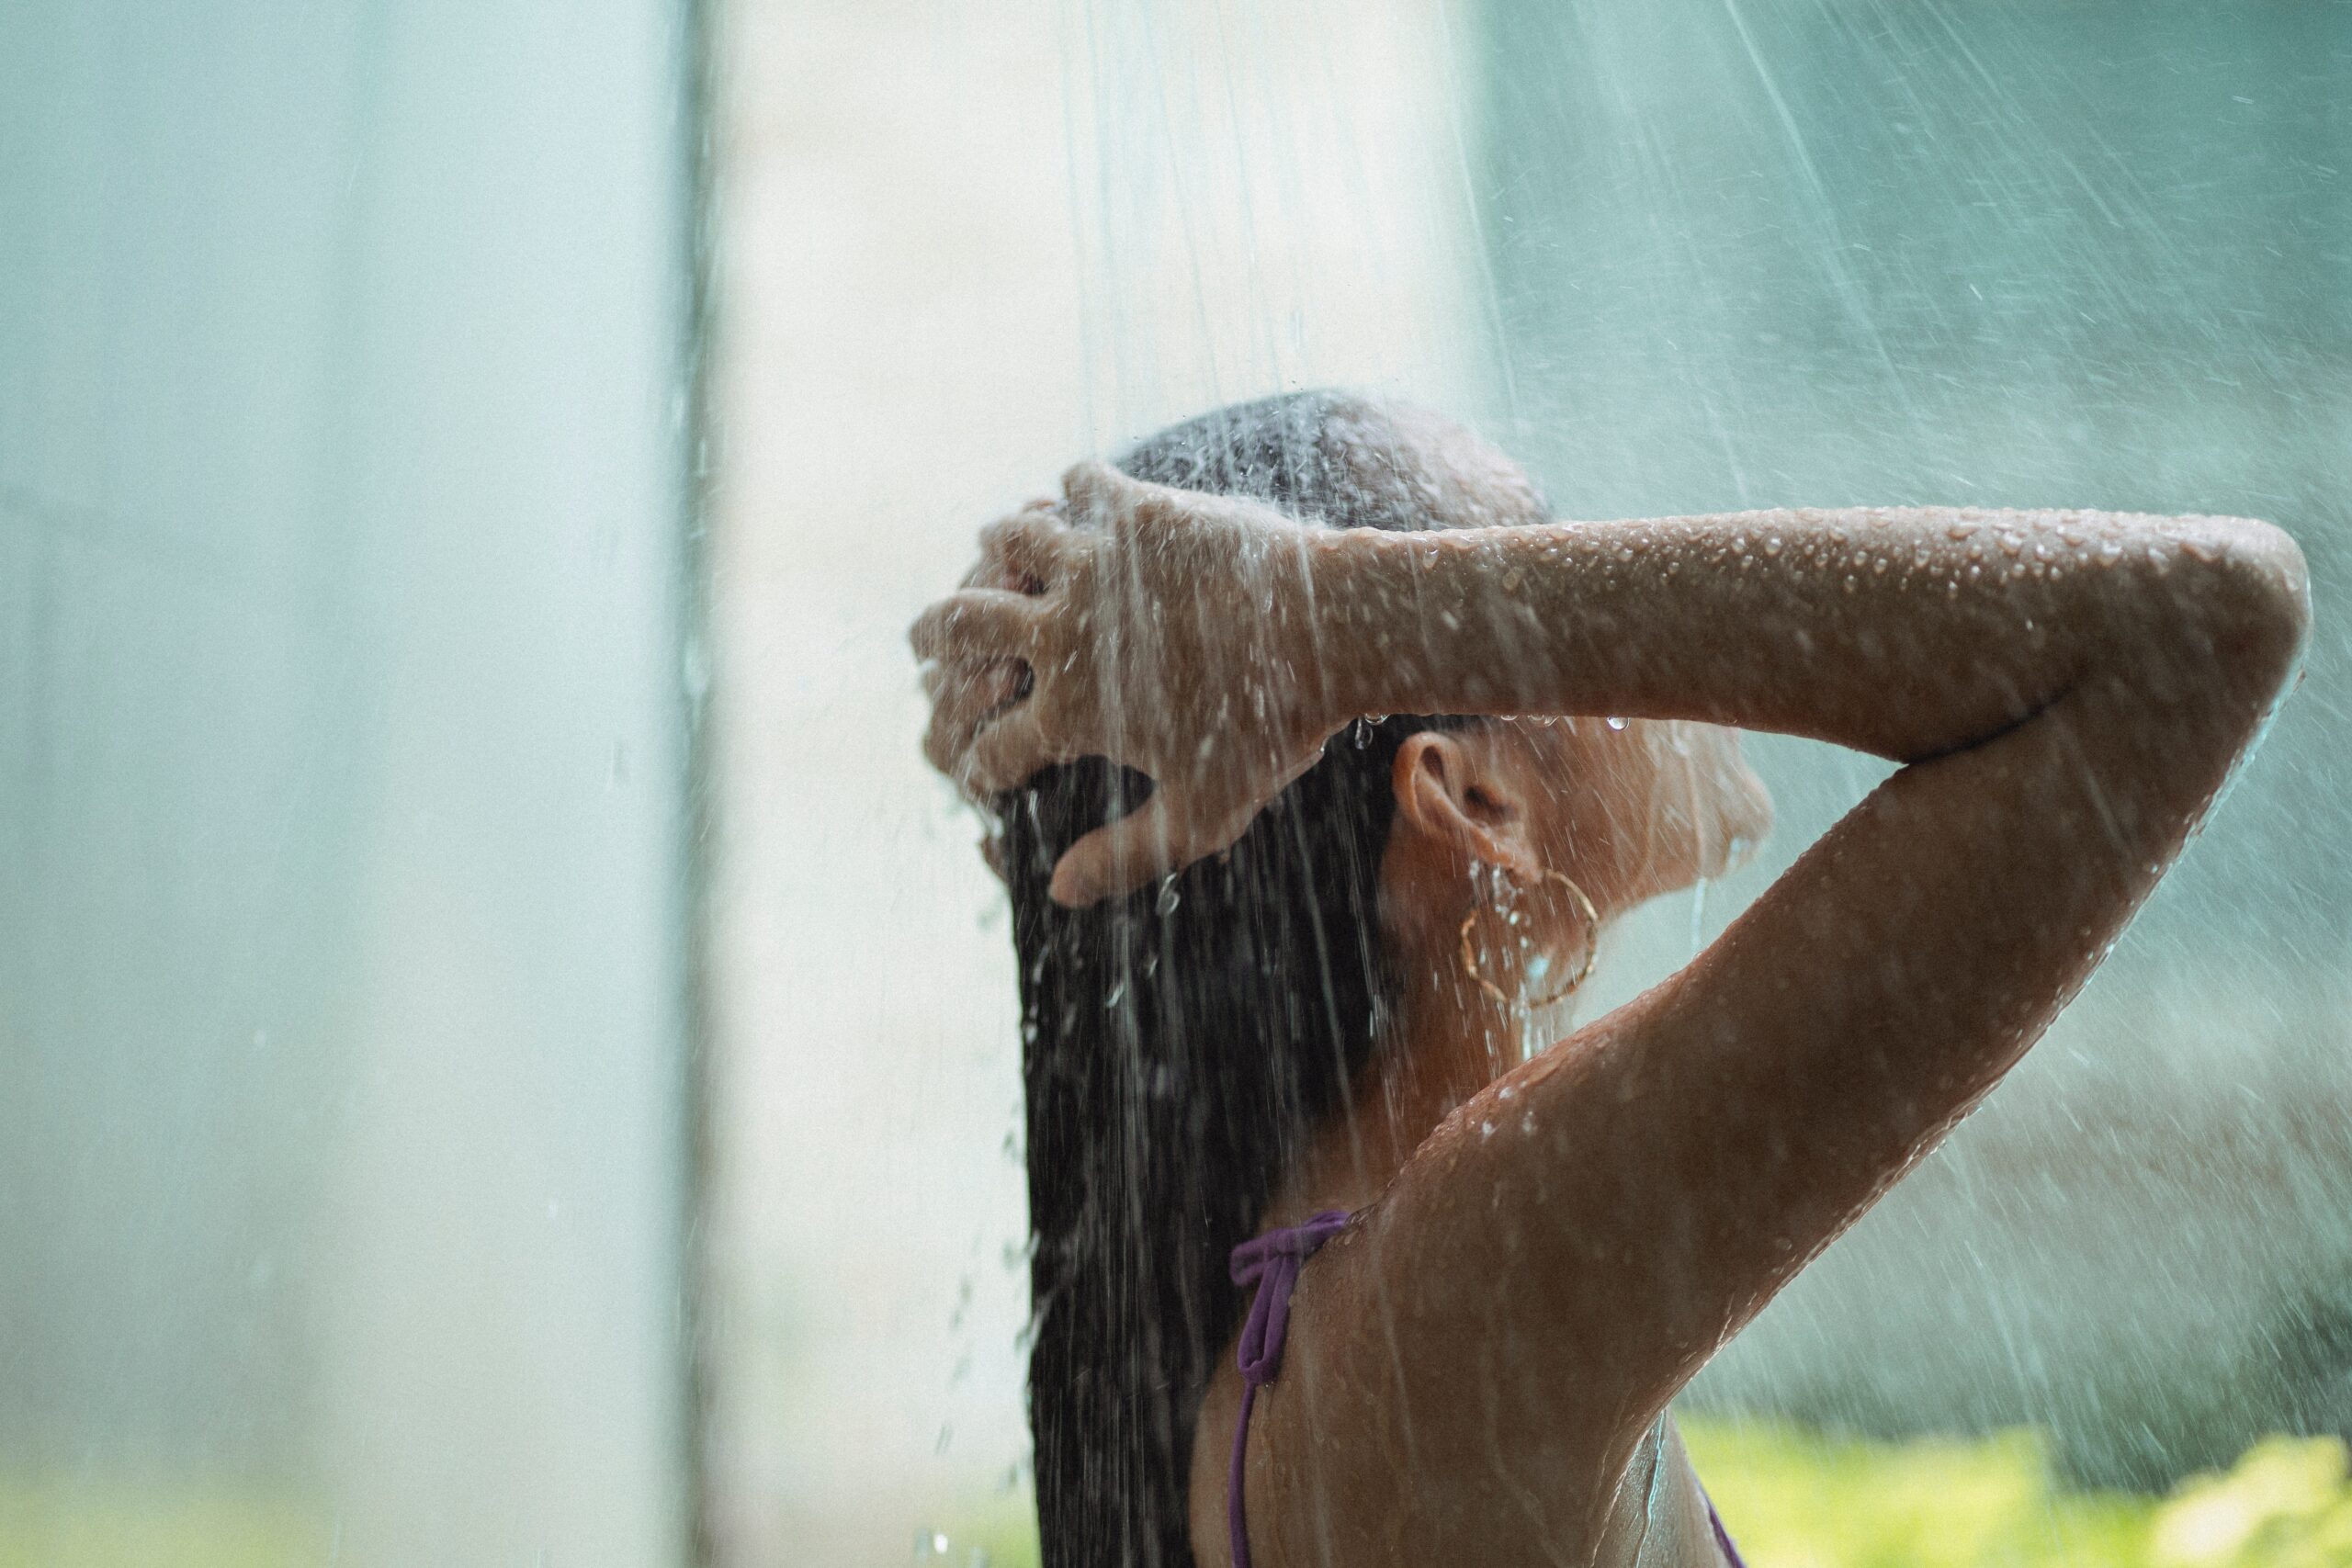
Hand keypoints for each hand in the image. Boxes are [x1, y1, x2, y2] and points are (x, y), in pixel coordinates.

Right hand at [912, 461, 1341, 906]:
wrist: (1331, 632)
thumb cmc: (1273, 730)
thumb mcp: (1203, 815)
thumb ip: (1125, 855)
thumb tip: (1057, 892)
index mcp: (1070, 711)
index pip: (987, 745)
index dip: (974, 766)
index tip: (976, 770)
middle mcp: (1062, 631)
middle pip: (962, 629)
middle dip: (931, 639)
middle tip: (919, 641)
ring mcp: (1095, 563)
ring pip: (1010, 542)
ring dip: (993, 551)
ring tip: (987, 552)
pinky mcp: (1136, 510)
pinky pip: (1082, 484)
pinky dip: (1071, 489)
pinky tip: (1072, 492)